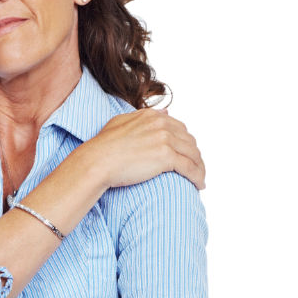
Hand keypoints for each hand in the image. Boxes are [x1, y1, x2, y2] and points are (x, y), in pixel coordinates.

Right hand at [88, 107, 205, 190]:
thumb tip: (165, 112)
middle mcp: (162, 125)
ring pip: (193, 155)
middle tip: (195, 168)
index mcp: (153, 116)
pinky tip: (199, 185)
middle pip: (189, 141)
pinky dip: (197, 177)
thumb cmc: (103, 145)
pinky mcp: (166, 157)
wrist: (97, 161)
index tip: (186, 154)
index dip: (185, 143)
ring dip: (199, 167)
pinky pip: (190, 167)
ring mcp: (165, 140)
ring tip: (199, 179)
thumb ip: (143, 116)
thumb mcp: (121, 122)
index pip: (179, 128)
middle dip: (194, 156)